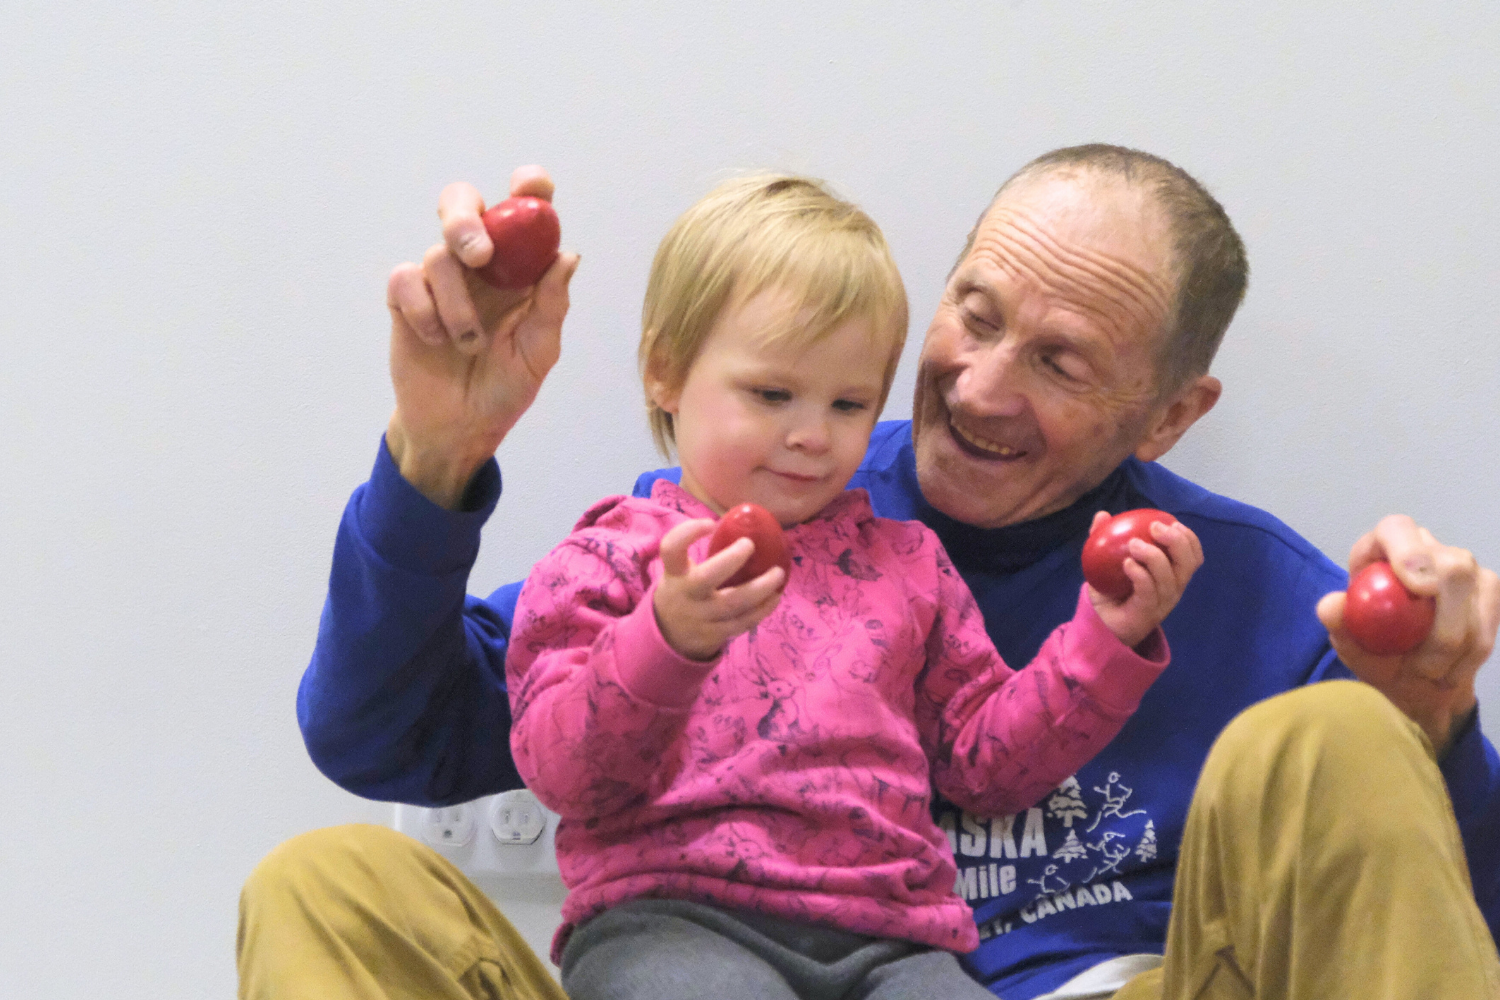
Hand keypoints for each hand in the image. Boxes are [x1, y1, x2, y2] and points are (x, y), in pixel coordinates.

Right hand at [385, 166, 581, 507]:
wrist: (461, 427)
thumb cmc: (506, 386)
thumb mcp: (539, 352)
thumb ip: (551, 305)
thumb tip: (567, 256)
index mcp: (520, 267)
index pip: (524, 209)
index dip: (528, 188)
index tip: (530, 187)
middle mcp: (480, 264)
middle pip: (464, 204)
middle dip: (466, 218)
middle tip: (479, 255)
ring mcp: (440, 279)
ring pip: (439, 255)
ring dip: (457, 305)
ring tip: (469, 345)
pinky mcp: (405, 299)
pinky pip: (404, 280)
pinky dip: (423, 311)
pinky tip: (436, 340)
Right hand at [653, 519, 786, 660]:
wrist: (670, 633)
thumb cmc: (684, 589)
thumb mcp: (681, 571)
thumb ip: (704, 553)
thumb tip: (748, 525)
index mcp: (675, 572)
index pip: (671, 549)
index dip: (688, 532)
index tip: (710, 523)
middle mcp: (686, 594)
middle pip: (705, 578)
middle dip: (731, 559)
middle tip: (750, 544)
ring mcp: (700, 617)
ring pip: (733, 603)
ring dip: (760, 587)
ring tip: (779, 573)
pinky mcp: (715, 634)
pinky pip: (742, 622)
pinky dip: (762, 609)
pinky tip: (775, 596)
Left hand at [1085, 512, 1203, 650]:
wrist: (1100, 622)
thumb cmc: (1111, 589)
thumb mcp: (1106, 560)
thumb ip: (1105, 537)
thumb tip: (1102, 515)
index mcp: (1172, 575)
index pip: (1193, 556)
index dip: (1189, 538)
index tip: (1172, 522)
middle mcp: (1172, 589)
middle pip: (1188, 564)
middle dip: (1177, 541)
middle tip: (1155, 527)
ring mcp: (1161, 603)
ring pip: (1169, 578)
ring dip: (1154, 556)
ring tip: (1133, 544)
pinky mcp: (1146, 613)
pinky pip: (1149, 591)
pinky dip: (1140, 574)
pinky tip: (1126, 563)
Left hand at [1317, 515, 1498, 754]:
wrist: (1418, 680)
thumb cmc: (1377, 653)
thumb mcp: (1349, 644)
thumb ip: (1338, 622)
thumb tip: (1332, 604)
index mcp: (1382, 549)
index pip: (1396, 529)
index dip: (1410, 552)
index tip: (1420, 589)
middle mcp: (1426, 548)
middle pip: (1452, 564)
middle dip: (1443, 627)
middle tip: (1420, 666)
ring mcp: (1463, 566)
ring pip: (1477, 596)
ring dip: (1453, 649)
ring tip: (1425, 671)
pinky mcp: (1488, 588)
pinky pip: (1490, 622)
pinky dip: (1470, 656)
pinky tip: (1449, 669)